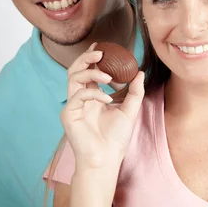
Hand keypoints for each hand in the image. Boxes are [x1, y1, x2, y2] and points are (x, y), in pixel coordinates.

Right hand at [61, 44, 144, 171]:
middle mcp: (80, 99)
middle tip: (100, 53)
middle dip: (86, 58)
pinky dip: (94, 94)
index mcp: (91, 96)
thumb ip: (134, 92)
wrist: (107, 159)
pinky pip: (78, 96)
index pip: (88, 71)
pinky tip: (107, 100)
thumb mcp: (129, 110)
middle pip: (75, 70)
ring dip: (91, 73)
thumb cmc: (115, 138)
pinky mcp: (68, 114)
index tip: (102, 47)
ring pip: (73, 78)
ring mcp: (73, 106)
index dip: (92, 57)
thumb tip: (139, 72)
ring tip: (108, 77)